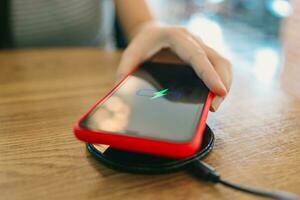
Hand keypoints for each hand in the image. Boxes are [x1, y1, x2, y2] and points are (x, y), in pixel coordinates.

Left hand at [117, 22, 231, 111]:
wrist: (151, 32)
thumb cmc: (143, 43)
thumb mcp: (131, 54)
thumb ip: (125, 71)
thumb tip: (119, 93)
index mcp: (176, 37)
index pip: (197, 56)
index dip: (209, 74)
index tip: (218, 91)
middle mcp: (193, 40)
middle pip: (217, 60)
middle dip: (222, 83)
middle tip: (215, 106)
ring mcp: (201, 46)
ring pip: (222, 63)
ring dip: (224, 83)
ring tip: (215, 104)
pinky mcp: (204, 55)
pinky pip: (218, 67)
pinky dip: (220, 81)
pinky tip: (214, 95)